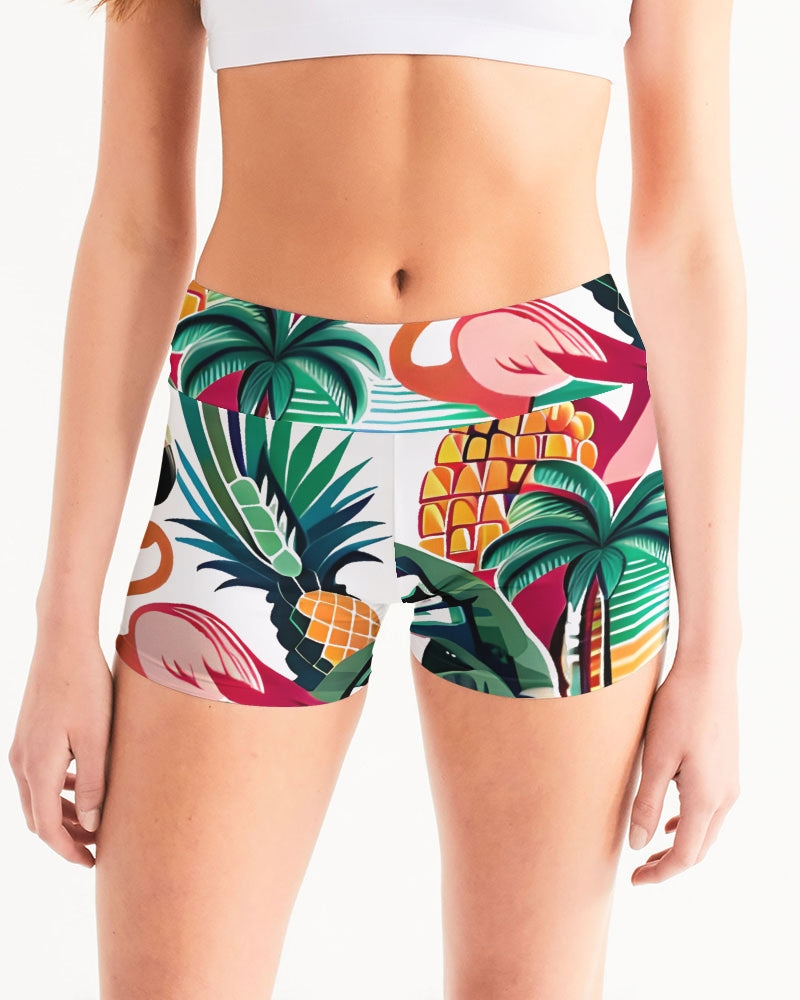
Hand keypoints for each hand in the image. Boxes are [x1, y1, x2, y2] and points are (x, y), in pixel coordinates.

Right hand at [8, 628, 112, 867]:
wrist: (63, 643)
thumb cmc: (86, 686)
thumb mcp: (97, 738)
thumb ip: (94, 783)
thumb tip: (93, 824)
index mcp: (37, 767)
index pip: (47, 827)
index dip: (69, 850)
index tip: (92, 863)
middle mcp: (22, 761)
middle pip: (38, 817)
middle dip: (65, 836)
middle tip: (96, 847)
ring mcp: (21, 746)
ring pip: (38, 797)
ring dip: (62, 813)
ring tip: (94, 820)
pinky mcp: (28, 733)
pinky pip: (38, 775)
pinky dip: (57, 790)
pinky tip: (81, 785)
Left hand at [628, 645, 740, 883]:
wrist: (708, 671)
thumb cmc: (678, 710)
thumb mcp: (655, 758)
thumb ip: (647, 804)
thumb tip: (639, 846)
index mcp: (706, 798)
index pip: (686, 856)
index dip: (660, 873)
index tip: (633, 881)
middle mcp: (725, 796)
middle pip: (699, 848)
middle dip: (670, 864)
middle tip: (638, 872)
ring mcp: (729, 782)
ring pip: (706, 830)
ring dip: (680, 844)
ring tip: (650, 849)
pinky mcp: (726, 767)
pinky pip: (710, 809)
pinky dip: (690, 823)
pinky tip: (671, 819)